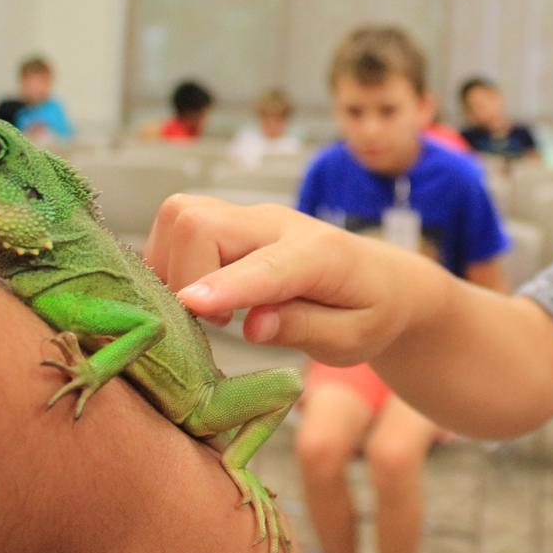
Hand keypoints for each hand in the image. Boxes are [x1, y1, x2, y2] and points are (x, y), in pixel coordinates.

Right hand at [145, 196, 440, 366]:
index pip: (267, 265)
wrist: (382, 279)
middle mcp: (278, 224)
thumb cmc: (370, 312)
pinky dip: (170, 260)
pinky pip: (178, 224)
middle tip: (213, 322)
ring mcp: (251, 217)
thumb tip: (254, 327)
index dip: (226, 285)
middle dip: (183, 275)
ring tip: (207, 309)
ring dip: (171, 266)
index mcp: (320, 255)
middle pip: (201, 222)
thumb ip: (305, 329)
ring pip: (180, 215)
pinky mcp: (232, 220)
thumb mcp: (353, 337)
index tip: (192, 305)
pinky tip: (199, 293)